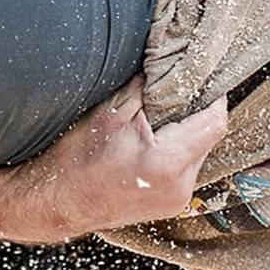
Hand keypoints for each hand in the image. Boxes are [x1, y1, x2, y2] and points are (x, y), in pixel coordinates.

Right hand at [0, 82, 229, 243]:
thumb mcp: (110, 113)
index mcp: (167, 162)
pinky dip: (175, 153)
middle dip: (194, 115)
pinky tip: (151, 145)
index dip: (213, 97)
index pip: (215, 122)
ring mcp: (176, 200)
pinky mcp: (169, 205)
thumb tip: (171, 64)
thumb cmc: (74, 158)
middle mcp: (179, 187)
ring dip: (185, 135)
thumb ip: (147, 88)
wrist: (54, 203)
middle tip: (172, 97)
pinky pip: (186, 170)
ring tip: (156, 123)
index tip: (204, 81)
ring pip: (198, 153)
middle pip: (209, 138)